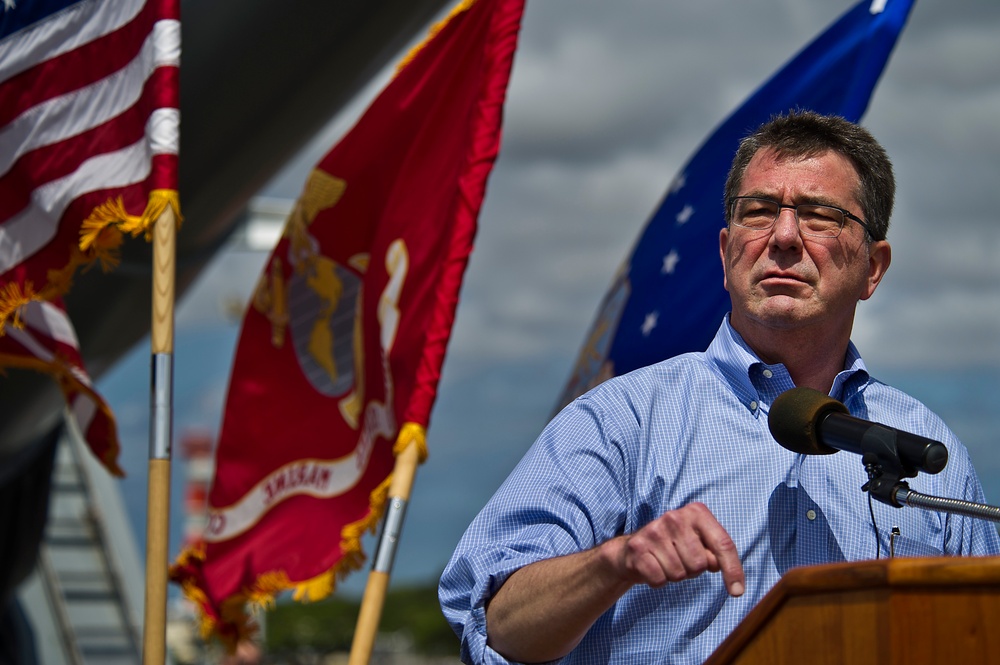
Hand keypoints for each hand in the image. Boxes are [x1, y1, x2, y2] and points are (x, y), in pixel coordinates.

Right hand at [617, 502, 743, 595]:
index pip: (723, 544)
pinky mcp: (637, 548)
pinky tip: (653, 568)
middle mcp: (674, 517)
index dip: (733, 570)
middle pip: (700, 564)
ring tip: (666, 563)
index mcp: (696, 512)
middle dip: (693, 570)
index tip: (737, 592)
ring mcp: (653, 531)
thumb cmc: (675, 547)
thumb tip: (717, 565)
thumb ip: (715, 553)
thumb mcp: (700, 544)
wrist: (633, 549)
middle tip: (681, 561)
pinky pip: (659, 580)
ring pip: (679, 574)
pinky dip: (658, 581)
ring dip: (675, 576)